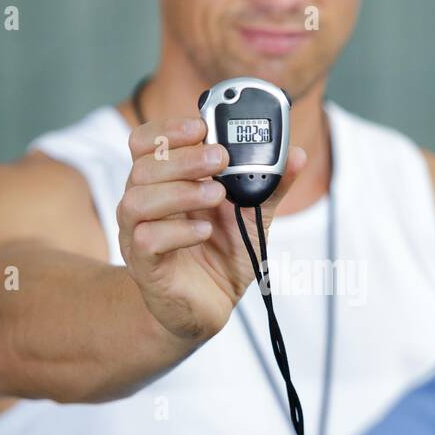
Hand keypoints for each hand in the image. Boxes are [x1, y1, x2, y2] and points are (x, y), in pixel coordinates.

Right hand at [118, 116, 306, 341]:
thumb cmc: (221, 257)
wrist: (208, 308)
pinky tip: (204, 232)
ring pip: (138, 200)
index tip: (202, 126)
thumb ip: (269, 185)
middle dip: (185, 157)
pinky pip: (146, 240)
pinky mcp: (145, 267)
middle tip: (221, 158)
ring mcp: (138, 235)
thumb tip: (296, 154)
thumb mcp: (252, 216)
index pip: (146, 141)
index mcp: (164, 182)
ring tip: (217, 194)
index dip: (168, 129)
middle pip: (143, 165)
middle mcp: (143, 204)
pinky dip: (177, 231)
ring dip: (180, 191)